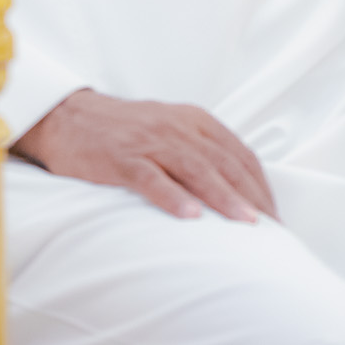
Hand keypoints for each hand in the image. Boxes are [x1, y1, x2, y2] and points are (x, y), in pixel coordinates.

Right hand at [14, 88, 276, 222]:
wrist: (69, 116)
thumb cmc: (124, 130)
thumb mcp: (171, 129)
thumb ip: (202, 151)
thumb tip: (237, 187)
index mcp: (195, 120)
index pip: (239, 154)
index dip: (261, 185)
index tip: (275, 214)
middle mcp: (178, 127)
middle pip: (224, 163)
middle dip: (252, 196)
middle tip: (271, 227)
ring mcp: (150, 142)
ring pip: (195, 169)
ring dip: (223, 197)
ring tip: (244, 222)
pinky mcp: (122, 158)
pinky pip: (151, 178)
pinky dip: (173, 197)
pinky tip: (190, 216)